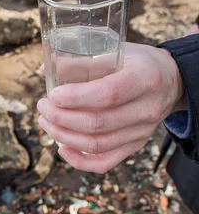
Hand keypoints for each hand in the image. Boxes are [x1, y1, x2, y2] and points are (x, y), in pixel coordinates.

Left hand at [37, 42, 184, 173]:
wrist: (171, 82)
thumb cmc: (138, 62)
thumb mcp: (116, 51)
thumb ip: (81, 60)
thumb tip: (44, 70)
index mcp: (144, 79)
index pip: (107, 94)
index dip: (75, 97)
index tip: (52, 94)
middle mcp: (146, 109)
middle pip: (98, 123)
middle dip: (61, 117)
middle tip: (42, 106)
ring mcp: (141, 132)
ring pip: (97, 145)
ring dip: (64, 136)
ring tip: (45, 122)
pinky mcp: (135, 145)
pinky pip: (105, 162)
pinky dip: (80, 161)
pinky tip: (62, 148)